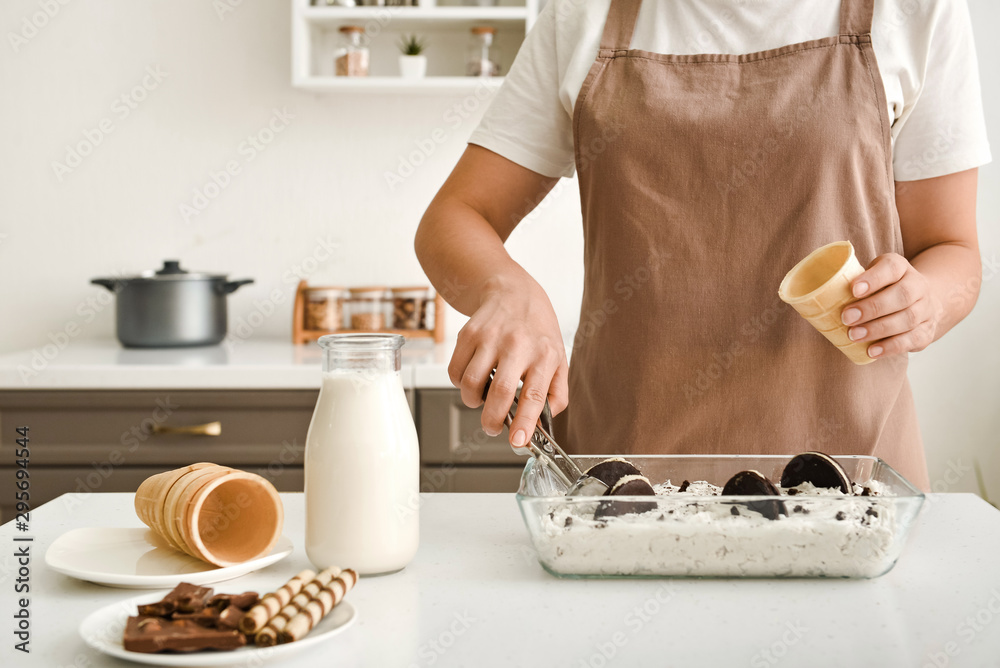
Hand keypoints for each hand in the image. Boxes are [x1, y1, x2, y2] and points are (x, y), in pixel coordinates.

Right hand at [448, 275, 568, 450]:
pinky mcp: (468, 333)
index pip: (534, 395)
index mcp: (544, 354)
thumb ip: (555, 393)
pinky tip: (472, 379)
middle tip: (493, 428)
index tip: (518, 441)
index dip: (525, 422)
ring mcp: (490, 337)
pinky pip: (455, 371)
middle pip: (499, 392)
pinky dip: (460, 384)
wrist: (513, 292)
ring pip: (472, 383)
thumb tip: (543, 425)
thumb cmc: (537, 330)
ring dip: (473, 402)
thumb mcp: (558, 359)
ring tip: (482, 400)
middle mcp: (518, 345)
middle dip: (492, 421)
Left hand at [841, 253, 940, 358]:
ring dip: (878, 329)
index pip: (892, 267)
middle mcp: (918, 286)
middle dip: (872, 308)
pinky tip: (872, 351)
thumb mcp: (871, 277)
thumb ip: (852, 283)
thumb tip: (817, 298)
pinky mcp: (927, 331)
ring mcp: (926, 309)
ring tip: (854, 335)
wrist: (920, 300)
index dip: (873, 278)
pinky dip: (891, 347)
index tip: (853, 289)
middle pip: (902, 295)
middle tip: (847, 318)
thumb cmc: (883, 288)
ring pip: (908, 319)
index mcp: (901, 268)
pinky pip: (912, 340)